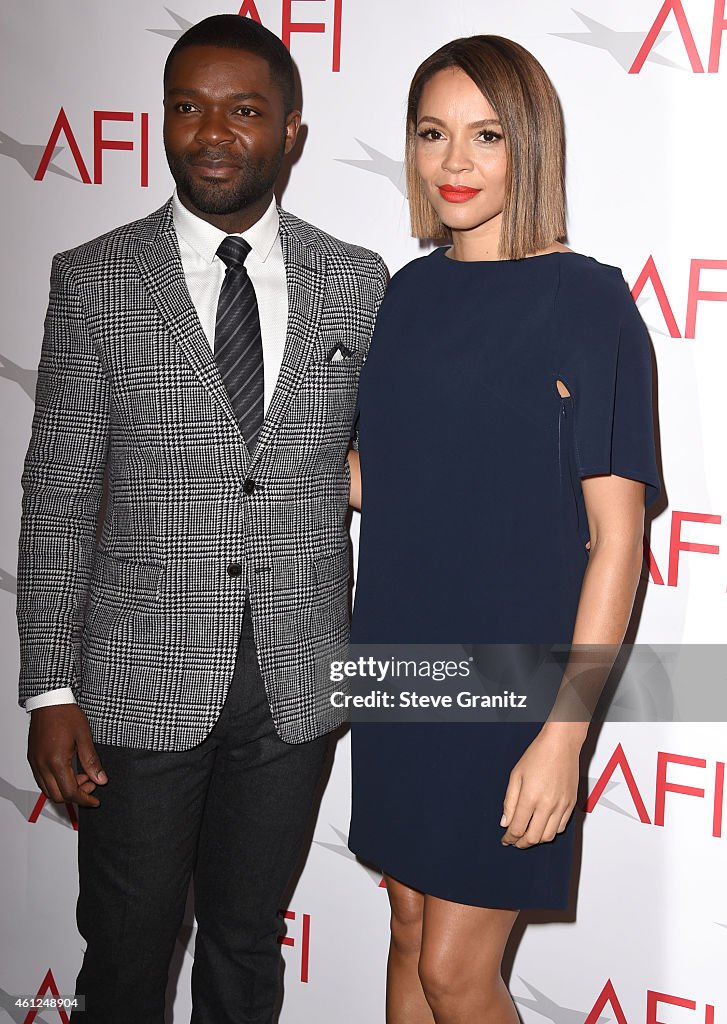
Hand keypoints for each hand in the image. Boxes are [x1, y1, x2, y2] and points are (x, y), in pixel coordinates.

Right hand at [28, 704, 106, 807]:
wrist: (49, 700)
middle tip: (91, 784)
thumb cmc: (66, 713)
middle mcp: (42, 765)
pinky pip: (42, 780)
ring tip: (82, 776)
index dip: (85, 799)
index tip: (95, 800)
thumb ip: (92, 761)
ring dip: (65, 790)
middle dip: (76, 795)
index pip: (70, 792)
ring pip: (48, 790)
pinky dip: (55, 782)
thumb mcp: (84, 737)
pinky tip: (68, 772)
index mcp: (56, 761)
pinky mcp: (33, 758)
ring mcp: (35, 762)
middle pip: (58, 796)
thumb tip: (100, 779)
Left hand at [500, 724, 583, 847]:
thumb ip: (509, 801)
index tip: (505, 839)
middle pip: (533, 837)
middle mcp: (548, 804)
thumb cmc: (537, 755)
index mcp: (530, 797)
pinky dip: (550, 831)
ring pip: (549, 836)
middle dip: (521, 843)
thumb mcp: (516, 775)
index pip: (517, 828)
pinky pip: (561, 827)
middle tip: (514, 841)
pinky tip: (542, 825)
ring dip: (536, 839)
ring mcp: (562, 805)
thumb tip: (505, 822)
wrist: (561, 744)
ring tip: (527, 834)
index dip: (509, 838)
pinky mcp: (571, 804)